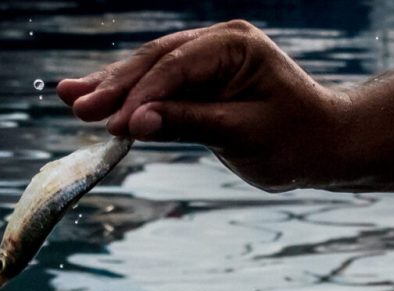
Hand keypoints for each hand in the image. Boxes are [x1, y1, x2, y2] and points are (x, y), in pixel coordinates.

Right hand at [55, 21, 350, 191]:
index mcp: (235, 46)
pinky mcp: (200, 79)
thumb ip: (189, 124)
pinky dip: (129, 97)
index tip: (112, 124)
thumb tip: (137, 123)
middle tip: (74, 106)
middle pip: (155, 61)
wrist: (325, 144)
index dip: (141, 96)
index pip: (176, 68)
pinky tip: (94, 99)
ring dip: (111, 86)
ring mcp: (207, 58)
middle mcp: (218, 42)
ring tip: (68, 97)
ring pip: (150, 69)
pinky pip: (158, 85)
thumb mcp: (243, 135)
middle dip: (114, 85)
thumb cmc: (296, 141)